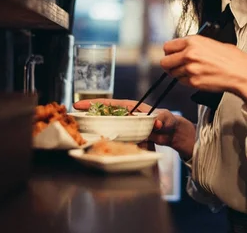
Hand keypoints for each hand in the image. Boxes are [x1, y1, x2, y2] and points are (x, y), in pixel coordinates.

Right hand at [73, 99, 194, 158]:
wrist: (172, 133)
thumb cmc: (168, 120)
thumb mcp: (166, 118)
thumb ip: (162, 119)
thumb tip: (157, 122)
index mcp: (131, 107)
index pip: (110, 104)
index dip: (94, 104)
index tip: (79, 105)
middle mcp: (126, 115)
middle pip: (104, 114)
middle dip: (89, 115)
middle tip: (74, 118)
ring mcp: (126, 126)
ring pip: (108, 126)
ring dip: (96, 127)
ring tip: (81, 130)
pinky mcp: (128, 136)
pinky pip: (116, 137)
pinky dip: (108, 139)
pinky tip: (99, 143)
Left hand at [160, 35, 246, 111]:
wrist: (243, 73)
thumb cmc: (232, 58)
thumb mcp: (212, 43)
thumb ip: (194, 45)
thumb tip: (183, 49)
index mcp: (193, 41)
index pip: (167, 46)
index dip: (169, 52)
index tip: (172, 55)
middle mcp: (189, 54)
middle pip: (165, 62)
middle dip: (170, 64)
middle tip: (177, 66)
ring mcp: (190, 69)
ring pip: (173, 73)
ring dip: (179, 74)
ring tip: (193, 71)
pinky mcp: (194, 82)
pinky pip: (182, 82)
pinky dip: (187, 81)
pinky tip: (198, 77)